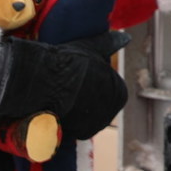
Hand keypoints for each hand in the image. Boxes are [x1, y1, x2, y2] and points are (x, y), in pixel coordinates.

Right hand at [0, 36, 127, 140]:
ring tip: (62, 96)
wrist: (44, 83)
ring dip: (75, 109)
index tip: (77, 76)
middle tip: (68, 86)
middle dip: (83, 97)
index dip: (89, 81)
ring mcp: (97, 124)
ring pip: (85, 116)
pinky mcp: (80, 133)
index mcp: (120, 91)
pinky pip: (75, 127)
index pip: (106, 88)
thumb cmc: (69, 62)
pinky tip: (58, 109)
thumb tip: (126, 37)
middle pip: (96, 103)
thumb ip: (110, 43)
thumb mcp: (92, 47)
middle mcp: (113, 111)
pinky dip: (67, 120)